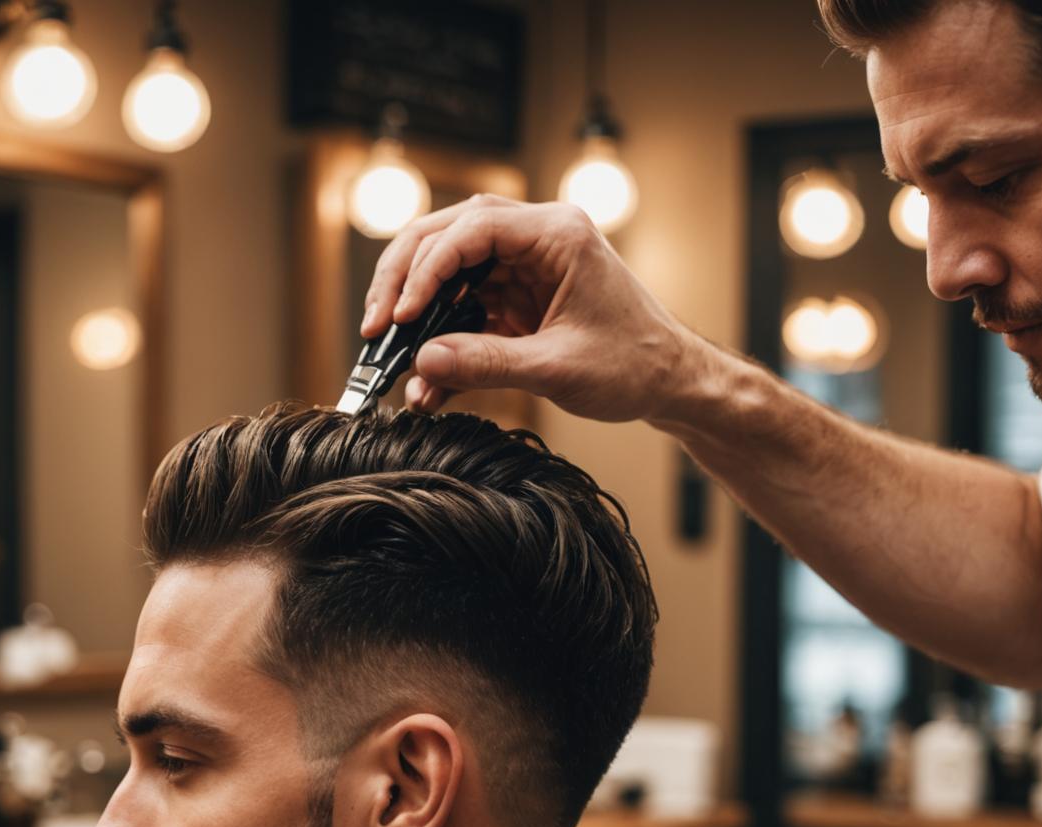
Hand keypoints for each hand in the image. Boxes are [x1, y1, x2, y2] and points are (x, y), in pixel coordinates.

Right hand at [361, 196, 703, 420]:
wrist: (667, 382)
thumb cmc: (632, 366)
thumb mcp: (557, 369)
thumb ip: (487, 364)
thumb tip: (422, 363)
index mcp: (557, 235)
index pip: (473, 229)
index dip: (427, 270)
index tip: (399, 315)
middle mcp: (537, 239)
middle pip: (449, 235)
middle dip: (405, 280)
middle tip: (374, 326)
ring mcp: (524, 267)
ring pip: (449, 269)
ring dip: (415, 309)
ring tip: (387, 350)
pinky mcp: (517, 298)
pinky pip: (464, 309)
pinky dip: (439, 339)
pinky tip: (423, 376)